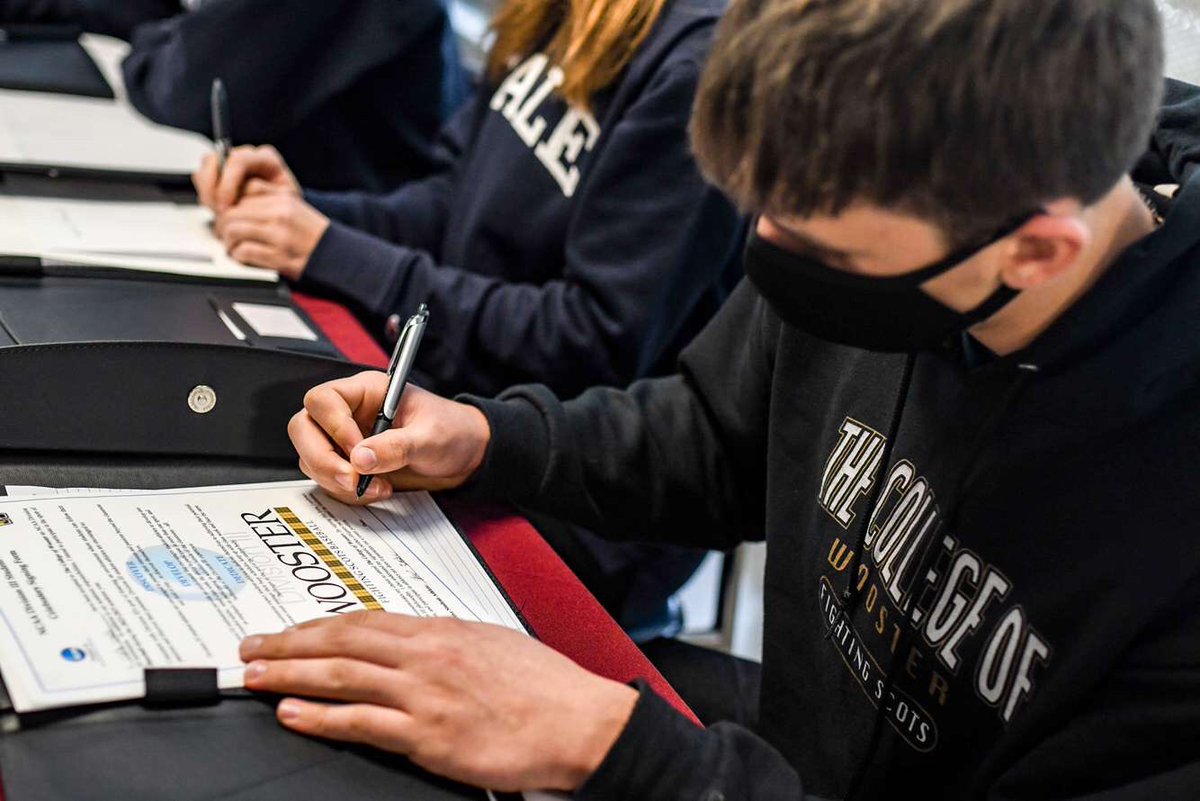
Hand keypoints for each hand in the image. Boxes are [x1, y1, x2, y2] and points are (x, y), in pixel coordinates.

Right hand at [193, 144, 300, 211]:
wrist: (284, 212)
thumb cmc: (287, 207)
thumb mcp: (283, 202)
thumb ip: (264, 194)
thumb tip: (245, 189)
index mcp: (266, 159)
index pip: (238, 161)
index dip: (228, 184)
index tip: (227, 207)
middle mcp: (247, 156)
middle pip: (215, 160)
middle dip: (213, 188)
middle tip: (219, 210)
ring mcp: (232, 163)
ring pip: (206, 168)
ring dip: (207, 191)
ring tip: (218, 210)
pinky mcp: (221, 173)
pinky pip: (203, 179)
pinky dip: (206, 194)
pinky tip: (216, 208)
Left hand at [215, 193, 329, 279]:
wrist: (336, 254)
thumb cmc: (312, 234)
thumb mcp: (293, 206)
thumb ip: (266, 200)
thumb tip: (235, 202)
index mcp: (282, 198)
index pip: (242, 192)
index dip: (229, 205)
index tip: (229, 214)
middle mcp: (279, 214)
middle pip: (232, 212)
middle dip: (222, 225)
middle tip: (225, 233)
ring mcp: (278, 235)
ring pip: (233, 231)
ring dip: (228, 241)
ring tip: (233, 245)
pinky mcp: (277, 256)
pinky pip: (244, 252)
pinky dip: (238, 256)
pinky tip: (243, 256)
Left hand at [240, 613, 637, 791]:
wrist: (578, 721)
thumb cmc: (544, 686)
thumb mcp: (492, 643)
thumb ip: (446, 642)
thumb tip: (411, 642)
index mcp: (442, 630)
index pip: (365, 620)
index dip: (318, 625)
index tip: (289, 631)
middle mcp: (427, 656)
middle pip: (342, 641)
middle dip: (289, 643)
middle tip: (252, 647)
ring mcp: (424, 695)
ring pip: (342, 676)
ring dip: (291, 674)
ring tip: (256, 676)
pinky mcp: (428, 736)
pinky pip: (362, 723)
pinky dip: (322, 717)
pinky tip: (293, 713)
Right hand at [288, 371, 491, 503]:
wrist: (465, 454)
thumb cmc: (452, 431)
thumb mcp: (430, 437)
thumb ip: (397, 446)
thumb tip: (360, 458)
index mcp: (366, 391)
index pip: (324, 400)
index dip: (333, 427)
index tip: (358, 452)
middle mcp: (349, 413)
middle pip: (303, 428)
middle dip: (322, 458)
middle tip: (352, 479)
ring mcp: (345, 440)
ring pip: (310, 457)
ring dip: (336, 480)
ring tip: (377, 487)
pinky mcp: (349, 464)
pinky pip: (327, 479)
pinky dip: (345, 491)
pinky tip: (376, 491)